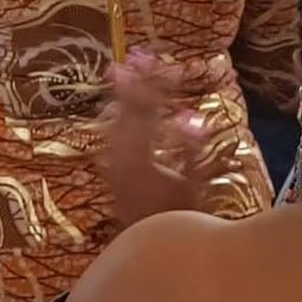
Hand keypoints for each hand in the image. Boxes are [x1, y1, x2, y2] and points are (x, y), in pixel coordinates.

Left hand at [100, 51, 207, 228]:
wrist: (147, 244)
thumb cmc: (177, 218)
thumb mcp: (190, 186)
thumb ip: (190, 151)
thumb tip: (194, 117)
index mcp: (141, 157)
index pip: (148, 112)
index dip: (157, 86)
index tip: (165, 64)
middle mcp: (119, 156)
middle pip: (125, 109)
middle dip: (135, 82)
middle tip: (138, 56)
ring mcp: (110, 162)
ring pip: (112, 118)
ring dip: (122, 94)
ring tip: (125, 70)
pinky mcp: (108, 167)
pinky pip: (107, 131)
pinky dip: (114, 112)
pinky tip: (116, 104)